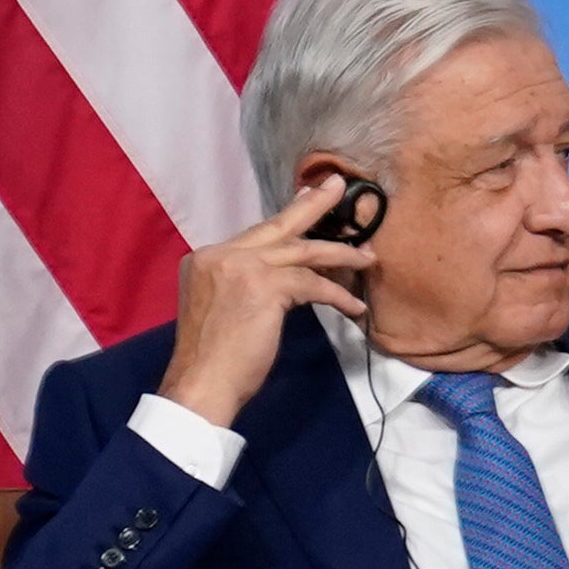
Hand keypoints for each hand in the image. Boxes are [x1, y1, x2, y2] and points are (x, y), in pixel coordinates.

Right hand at [156, 175, 374, 428]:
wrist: (201, 383)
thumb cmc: (214, 356)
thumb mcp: (223, 307)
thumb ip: (244, 283)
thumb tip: (285, 274)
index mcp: (205, 259)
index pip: (257, 235)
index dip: (288, 220)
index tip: (309, 201)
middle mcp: (219, 255)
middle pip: (278, 226)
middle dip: (313, 205)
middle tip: (337, 186)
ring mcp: (240, 267)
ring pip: (303, 252)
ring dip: (341, 256)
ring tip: (368, 258)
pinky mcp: (263, 287)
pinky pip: (313, 284)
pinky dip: (338, 295)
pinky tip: (354, 307)